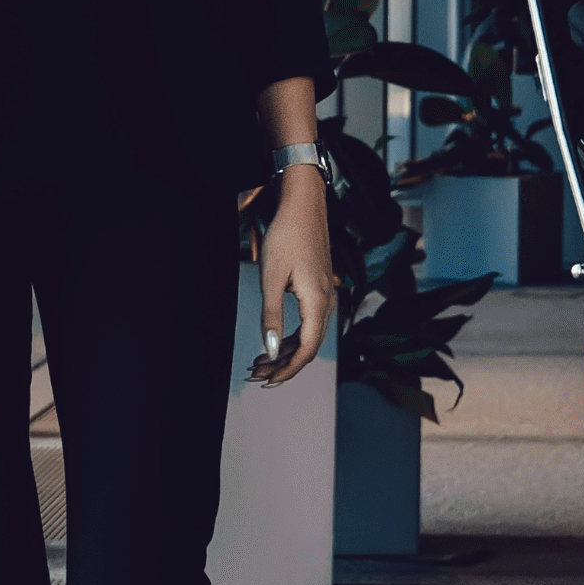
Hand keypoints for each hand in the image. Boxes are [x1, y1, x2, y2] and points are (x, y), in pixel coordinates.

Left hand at [250, 165, 337, 386]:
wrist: (304, 204)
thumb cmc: (287, 236)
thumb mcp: (272, 278)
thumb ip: (271, 315)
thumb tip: (269, 350)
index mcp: (317, 302)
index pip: (307, 349)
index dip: (288, 369)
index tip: (269, 380)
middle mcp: (326, 302)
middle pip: (309, 346)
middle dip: (284, 364)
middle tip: (257, 375)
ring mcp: (324, 295)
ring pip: (308, 335)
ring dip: (285, 351)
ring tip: (260, 362)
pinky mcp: (318, 288)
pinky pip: (308, 322)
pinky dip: (290, 336)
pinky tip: (274, 341)